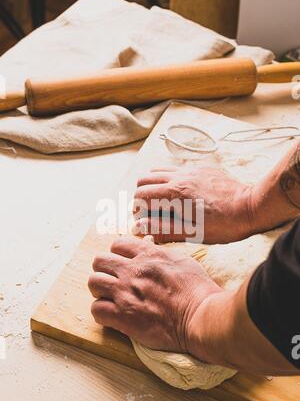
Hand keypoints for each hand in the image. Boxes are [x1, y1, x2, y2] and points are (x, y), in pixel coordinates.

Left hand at [89, 236, 221, 355]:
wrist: (201, 317)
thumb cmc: (198, 290)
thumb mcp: (182, 260)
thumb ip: (160, 253)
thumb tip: (147, 245)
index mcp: (148, 255)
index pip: (117, 244)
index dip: (118, 254)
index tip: (123, 264)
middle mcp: (132, 271)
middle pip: (99, 261)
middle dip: (104, 270)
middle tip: (113, 281)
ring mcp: (125, 293)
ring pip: (93, 283)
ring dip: (99, 290)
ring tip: (109, 298)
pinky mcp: (122, 316)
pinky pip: (96, 309)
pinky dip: (101, 313)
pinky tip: (112, 316)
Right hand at [133, 166, 253, 243]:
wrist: (252, 207)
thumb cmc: (224, 224)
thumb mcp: (192, 233)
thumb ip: (163, 229)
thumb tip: (139, 227)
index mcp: (175, 194)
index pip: (140, 196)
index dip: (138, 211)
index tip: (145, 221)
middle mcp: (180, 177)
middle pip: (144, 179)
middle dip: (142, 196)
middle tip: (151, 211)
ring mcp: (191, 169)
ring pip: (159, 170)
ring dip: (155, 185)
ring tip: (164, 202)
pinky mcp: (202, 168)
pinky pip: (177, 169)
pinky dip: (172, 180)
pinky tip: (183, 195)